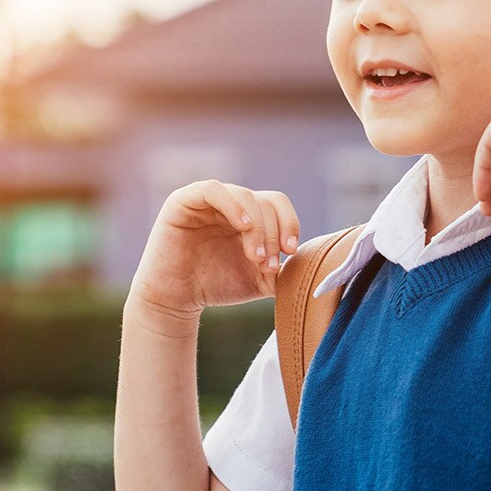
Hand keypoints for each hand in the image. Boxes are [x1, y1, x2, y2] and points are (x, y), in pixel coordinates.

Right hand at [128, 180, 300, 318]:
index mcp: (251, 215)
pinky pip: (213, 189)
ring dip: (259, 227)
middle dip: (274, 234)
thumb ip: (285, 268)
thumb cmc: (217, 285)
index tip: (292, 252)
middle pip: (267, 202)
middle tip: (270, 263)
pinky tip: (243, 226)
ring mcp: (209, 200)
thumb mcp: (260, 279)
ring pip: (246, 197)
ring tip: (256, 257)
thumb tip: (314, 265)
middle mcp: (232, 203)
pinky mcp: (184, 201)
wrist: (176, 300)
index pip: (279, 205)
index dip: (290, 224)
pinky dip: (233, 205)